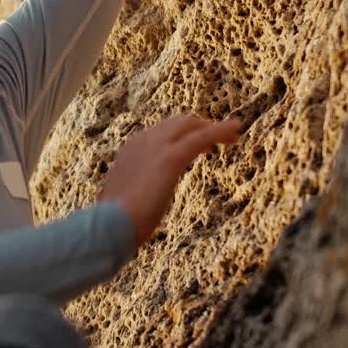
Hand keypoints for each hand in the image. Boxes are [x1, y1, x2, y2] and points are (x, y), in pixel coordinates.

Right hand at [98, 112, 244, 248]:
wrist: (111, 224)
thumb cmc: (114, 222)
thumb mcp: (121, 202)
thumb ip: (129, 195)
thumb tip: (125, 206)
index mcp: (132, 149)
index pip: (162, 133)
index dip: (182, 137)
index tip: (197, 149)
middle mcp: (144, 140)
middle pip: (178, 123)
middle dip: (199, 127)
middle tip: (219, 140)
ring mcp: (157, 146)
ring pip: (190, 125)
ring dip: (213, 128)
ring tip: (232, 137)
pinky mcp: (171, 156)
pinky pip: (201, 136)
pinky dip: (220, 130)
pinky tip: (236, 129)